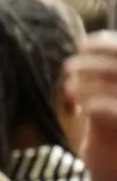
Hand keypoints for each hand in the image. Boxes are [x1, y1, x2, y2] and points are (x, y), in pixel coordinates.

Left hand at [65, 31, 116, 180]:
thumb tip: (90, 46)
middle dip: (92, 58)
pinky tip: (78, 106)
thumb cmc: (113, 138)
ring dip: (86, 78)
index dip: (106, 42)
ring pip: (116, 79)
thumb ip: (106, 76)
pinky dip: (90, 100)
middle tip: (68, 66)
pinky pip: (111, 106)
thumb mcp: (110, 100)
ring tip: (68, 88)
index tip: (82, 44)